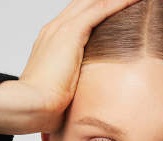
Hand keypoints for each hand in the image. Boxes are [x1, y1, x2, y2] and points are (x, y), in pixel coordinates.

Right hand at [19, 0, 141, 133]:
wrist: (31, 107)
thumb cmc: (43, 108)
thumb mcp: (62, 93)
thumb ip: (74, 88)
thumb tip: (85, 102)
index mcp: (51, 43)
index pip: (78, 18)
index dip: (96, 11)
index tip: (116, 11)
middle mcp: (55, 29)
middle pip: (85, 3)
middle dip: (106, 1)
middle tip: (132, 0)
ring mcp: (61, 28)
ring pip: (94, 2)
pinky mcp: (71, 32)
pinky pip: (100, 8)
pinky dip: (119, 2)